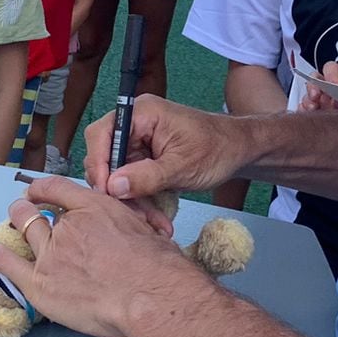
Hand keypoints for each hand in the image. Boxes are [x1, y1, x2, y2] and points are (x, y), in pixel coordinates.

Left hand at [0, 177, 204, 336]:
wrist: (150, 295)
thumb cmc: (159, 267)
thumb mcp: (146, 230)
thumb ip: (125, 225)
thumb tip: (123, 232)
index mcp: (95, 207)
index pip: (60, 188)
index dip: (43, 188)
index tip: (37, 192)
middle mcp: (68, 226)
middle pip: (36, 212)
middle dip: (26, 209)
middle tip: (24, 212)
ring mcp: (51, 254)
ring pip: (24, 231)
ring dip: (15, 225)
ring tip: (8, 225)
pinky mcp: (40, 283)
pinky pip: (7, 264)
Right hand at [86, 94, 243, 210]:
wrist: (239, 151)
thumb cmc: (218, 148)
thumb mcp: (183, 166)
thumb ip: (147, 176)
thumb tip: (112, 186)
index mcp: (142, 113)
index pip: (102, 134)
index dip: (98, 163)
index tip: (105, 191)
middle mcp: (136, 125)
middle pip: (106, 158)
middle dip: (117, 189)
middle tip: (132, 214)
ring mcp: (139, 143)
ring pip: (118, 176)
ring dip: (132, 201)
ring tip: (153, 223)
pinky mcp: (144, 160)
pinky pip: (132, 182)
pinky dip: (142, 201)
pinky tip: (157, 219)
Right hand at [298, 63, 337, 112]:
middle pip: (330, 69)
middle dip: (329, 78)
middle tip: (331, 90)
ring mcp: (326, 93)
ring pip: (314, 81)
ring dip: (313, 89)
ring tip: (315, 103)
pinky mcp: (315, 105)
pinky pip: (304, 101)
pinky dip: (304, 106)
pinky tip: (309, 113)